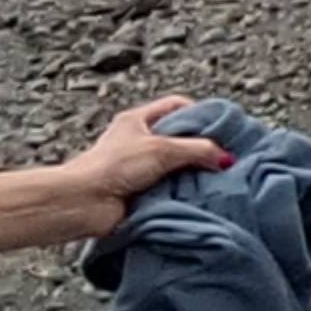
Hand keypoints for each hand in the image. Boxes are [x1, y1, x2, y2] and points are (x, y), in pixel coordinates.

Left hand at [65, 93, 228, 217]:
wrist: (85, 203)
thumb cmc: (114, 167)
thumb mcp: (161, 149)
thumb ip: (197, 150)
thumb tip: (225, 158)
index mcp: (138, 120)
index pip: (176, 107)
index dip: (200, 114)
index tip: (222, 128)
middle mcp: (138, 142)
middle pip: (179, 139)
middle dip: (201, 148)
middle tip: (226, 158)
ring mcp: (139, 168)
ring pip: (177, 166)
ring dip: (194, 174)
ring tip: (219, 180)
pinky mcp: (141, 193)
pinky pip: (170, 189)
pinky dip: (184, 193)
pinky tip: (202, 197)